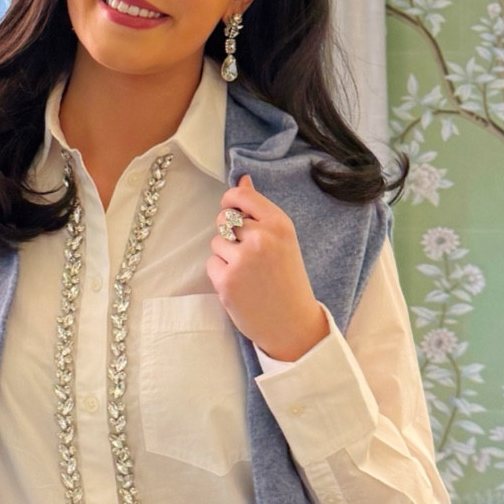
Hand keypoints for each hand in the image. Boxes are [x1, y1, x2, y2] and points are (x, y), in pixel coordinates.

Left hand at [206, 173, 328, 363]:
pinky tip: (240, 285)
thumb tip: (242, 180)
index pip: (241, 197)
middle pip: (224, 219)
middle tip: (248, 253)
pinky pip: (211, 263)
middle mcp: (261, 238)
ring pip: (216, 242)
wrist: (292, 323)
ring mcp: (242, 259)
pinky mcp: (226, 280)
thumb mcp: (283, 240)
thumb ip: (260, 211)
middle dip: (230, 233)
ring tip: (247, 272)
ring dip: (225, 255)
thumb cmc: (288, 279)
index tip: (232, 210)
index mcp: (279, 224)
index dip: (230, 202)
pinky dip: (221, 273)